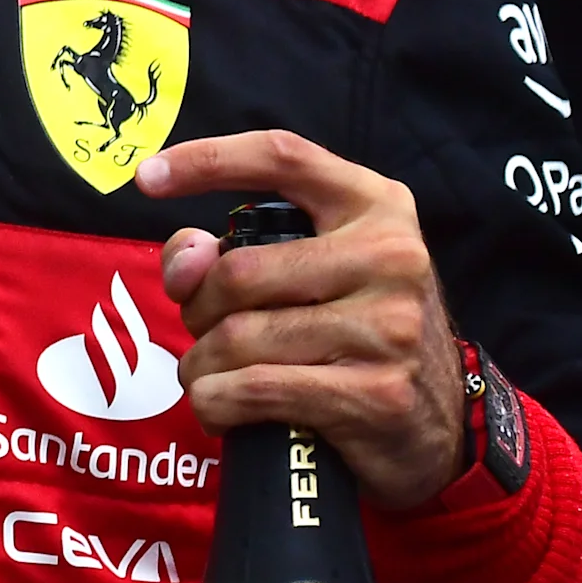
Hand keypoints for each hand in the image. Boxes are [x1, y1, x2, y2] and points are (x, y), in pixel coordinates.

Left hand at [135, 131, 469, 508]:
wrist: (433, 425)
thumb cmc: (354, 333)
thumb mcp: (309, 272)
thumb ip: (233, 249)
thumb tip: (186, 259)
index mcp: (375, 205)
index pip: (283, 157)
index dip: (208, 159)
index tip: (148, 176)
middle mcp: (391, 256)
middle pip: (238, 271)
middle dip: (197, 308)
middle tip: (205, 330)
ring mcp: (390, 327)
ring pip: (238, 337)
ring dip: (201, 365)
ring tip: (212, 374)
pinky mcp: (376, 392)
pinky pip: (254, 389)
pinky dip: (216, 403)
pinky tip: (221, 406)